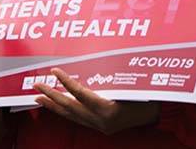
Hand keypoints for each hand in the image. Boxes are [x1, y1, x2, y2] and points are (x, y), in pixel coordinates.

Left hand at [35, 68, 160, 134]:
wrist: (159, 114)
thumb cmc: (148, 95)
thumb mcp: (127, 83)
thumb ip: (107, 79)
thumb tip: (86, 67)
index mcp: (108, 109)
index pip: (80, 93)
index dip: (65, 82)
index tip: (54, 71)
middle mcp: (101, 121)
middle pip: (70, 107)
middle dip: (51, 96)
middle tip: (36, 86)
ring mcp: (101, 127)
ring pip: (72, 116)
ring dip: (55, 106)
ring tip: (39, 98)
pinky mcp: (102, 128)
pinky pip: (79, 119)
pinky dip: (67, 112)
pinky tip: (59, 106)